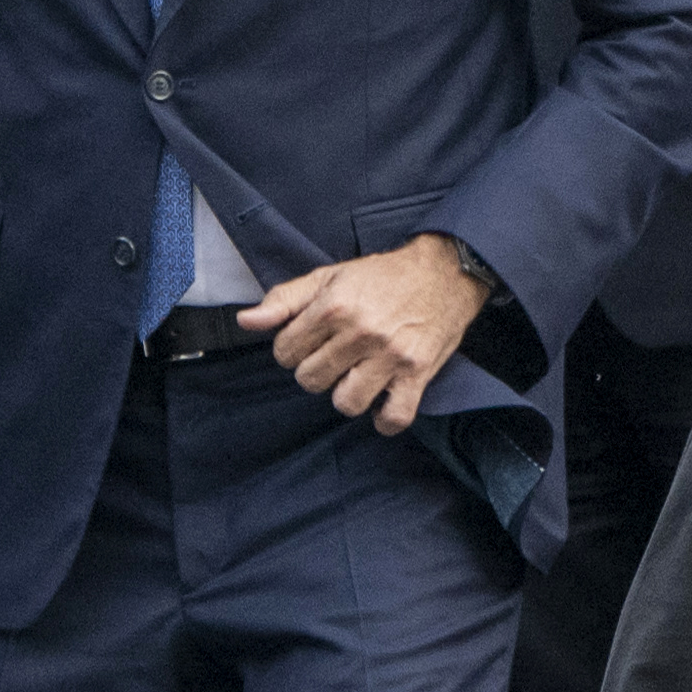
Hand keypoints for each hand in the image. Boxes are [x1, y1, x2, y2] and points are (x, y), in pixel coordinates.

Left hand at [245, 235, 488, 432]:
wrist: (445, 272)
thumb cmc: (383, 276)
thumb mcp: (329, 277)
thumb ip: (285, 299)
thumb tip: (246, 321)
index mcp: (333, 307)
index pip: (285, 352)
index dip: (293, 349)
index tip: (311, 343)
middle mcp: (360, 332)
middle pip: (310, 380)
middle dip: (317, 372)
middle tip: (335, 358)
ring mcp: (390, 356)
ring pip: (346, 402)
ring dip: (347, 395)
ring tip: (356, 378)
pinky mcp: (417, 373)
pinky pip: (394, 417)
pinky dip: (385, 419)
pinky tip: (381, 403)